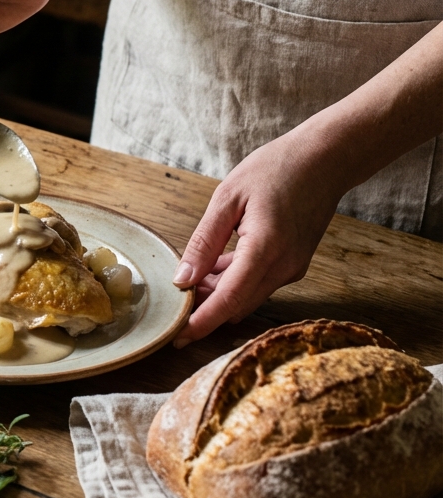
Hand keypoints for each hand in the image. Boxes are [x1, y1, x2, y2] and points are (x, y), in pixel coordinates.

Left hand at [171, 132, 343, 346]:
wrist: (325, 160)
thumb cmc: (275, 169)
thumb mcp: (227, 198)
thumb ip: (203, 242)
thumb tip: (182, 279)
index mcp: (266, 248)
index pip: (229, 299)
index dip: (202, 322)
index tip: (176, 338)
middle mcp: (284, 266)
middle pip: (237, 304)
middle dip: (204, 310)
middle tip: (172, 305)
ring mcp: (293, 268)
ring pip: (247, 296)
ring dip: (217, 295)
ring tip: (188, 282)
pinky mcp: (294, 264)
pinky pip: (257, 283)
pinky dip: (233, 282)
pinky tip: (212, 269)